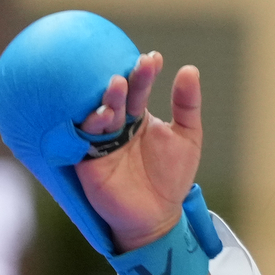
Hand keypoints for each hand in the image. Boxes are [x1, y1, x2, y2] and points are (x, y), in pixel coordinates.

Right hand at [75, 51, 204, 251]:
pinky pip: (84, 139)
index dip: (145, 72)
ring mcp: (101, 141)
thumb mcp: (188, 137)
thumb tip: (190, 69)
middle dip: (127, 79)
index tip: (153, 58)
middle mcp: (117, 124)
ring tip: (118, 84)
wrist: (157, 216)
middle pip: (119, 96)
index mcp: (138, 116)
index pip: (139, 88)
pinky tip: (103, 115)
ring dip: (108, 98)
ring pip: (100, 112)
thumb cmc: (172, 177)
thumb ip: (187, 105)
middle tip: (139, 66)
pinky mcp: (88, 159)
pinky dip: (92, 124)